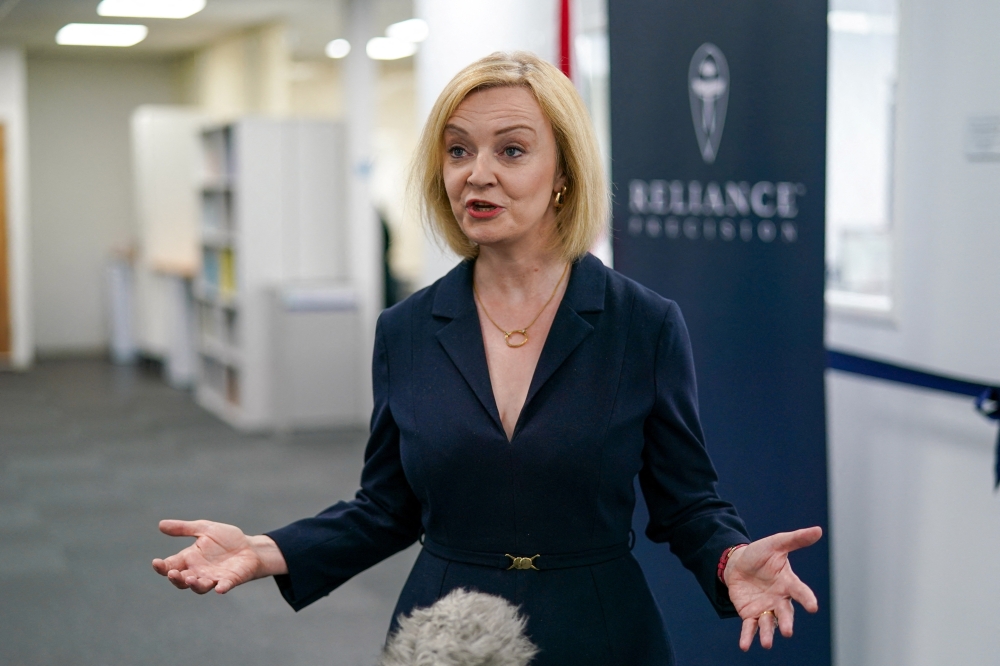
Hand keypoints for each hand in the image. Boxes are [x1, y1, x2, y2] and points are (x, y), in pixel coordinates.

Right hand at [151, 519, 287, 594]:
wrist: (250, 547)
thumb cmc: (226, 540)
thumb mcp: (205, 529)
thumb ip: (184, 528)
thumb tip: (160, 524)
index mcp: (190, 559)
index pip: (171, 565)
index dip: (162, 567)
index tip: (156, 563)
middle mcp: (199, 571)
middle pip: (181, 580)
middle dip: (176, 578)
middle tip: (172, 573)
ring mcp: (214, 577)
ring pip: (199, 587)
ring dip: (194, 584)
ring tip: (191, 579)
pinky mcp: (230, 580)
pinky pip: (224, 586)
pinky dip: (221, 587)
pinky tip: (219, 588)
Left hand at [724, 526, 821, 650]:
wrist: (737, 563)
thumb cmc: (760, 554)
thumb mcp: (776, 544)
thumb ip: (796, 539)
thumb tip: (818, 530)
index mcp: (788, 583)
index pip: (799, 591)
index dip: (806, 599)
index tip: (813, 607)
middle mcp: (779, 599)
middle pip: (785, 613)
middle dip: (786, 622)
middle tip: (787, 631)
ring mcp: (765, 608)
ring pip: (768, 624)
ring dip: (768, 634)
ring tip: (766, 643)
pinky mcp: (750, 614)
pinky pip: (749, 627)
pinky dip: (747, 637)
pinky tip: (744, 646)